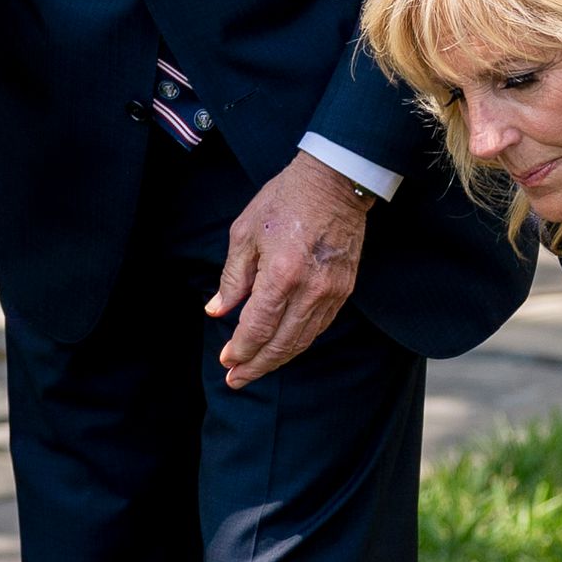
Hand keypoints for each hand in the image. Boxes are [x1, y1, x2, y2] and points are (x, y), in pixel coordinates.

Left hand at [204, 153, 369, 388]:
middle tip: (237, 379)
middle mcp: (310, 290)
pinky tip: (284, 347)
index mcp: (281, 275)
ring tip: (256, 368)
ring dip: (278, 359)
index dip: (241, 349)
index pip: (258, 328)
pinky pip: (320, 326)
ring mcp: (332, 292)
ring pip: (303, 340)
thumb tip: (217, 310)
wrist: (335, 182)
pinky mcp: (344, 289)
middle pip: (282, 344)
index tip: (226, 362)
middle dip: (256, 365)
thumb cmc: (285, 200)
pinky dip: (300, 342)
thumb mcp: (245, 234)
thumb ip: (232, 278)